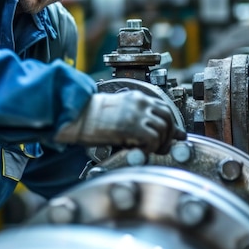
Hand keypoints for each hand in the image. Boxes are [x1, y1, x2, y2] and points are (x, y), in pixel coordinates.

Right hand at [55, 90, 185, 153]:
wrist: (75, 116)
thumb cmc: (89, 116)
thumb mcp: (117, 112)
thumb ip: (135, 118)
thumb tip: (149, 132)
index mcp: (135, 97)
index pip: (163, 107)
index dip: (170, 123)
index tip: (173, 134)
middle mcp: (139, 103)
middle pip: (168, 117)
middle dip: (169, 134)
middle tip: (162, 147)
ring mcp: (136, 113)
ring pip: (163, 128)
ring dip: (160, 143)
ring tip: (149, 151)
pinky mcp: (131, 126)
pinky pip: (152, 138)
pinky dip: (150, 148)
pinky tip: (139, 151)